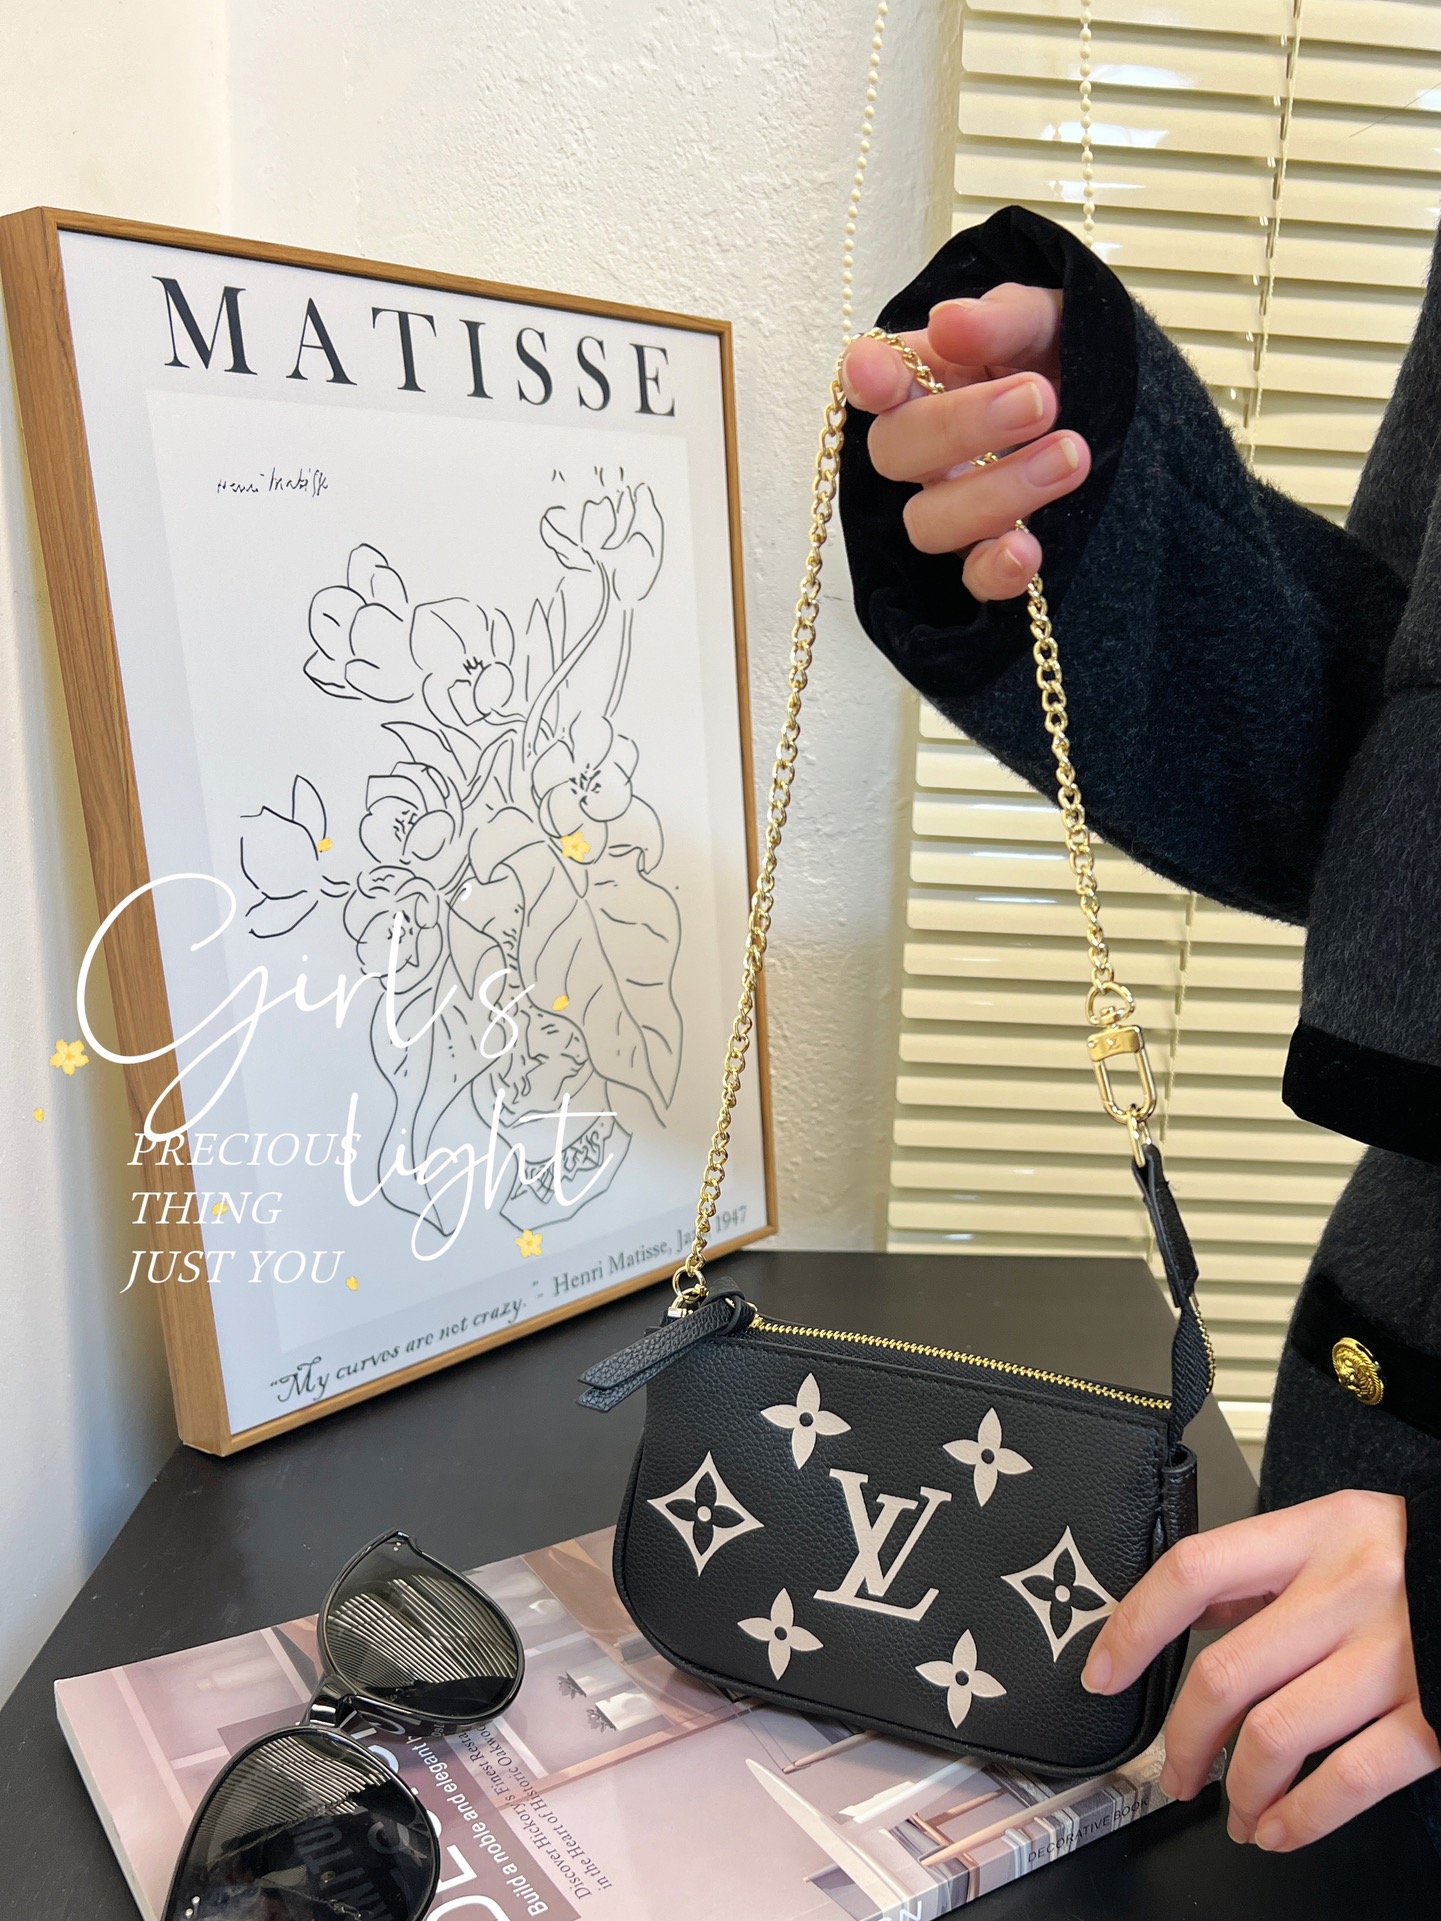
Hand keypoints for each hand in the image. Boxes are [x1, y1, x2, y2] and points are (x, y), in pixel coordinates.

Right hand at [841, 285, 1089, 601]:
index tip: (880, 378)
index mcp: (925, 379)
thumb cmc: (1066, 358)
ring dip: (993, 494)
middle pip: (894, 452)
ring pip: (928, 523)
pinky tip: (1027, 551)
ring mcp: (952, 509)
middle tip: (1040, 399)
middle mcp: (925, 451)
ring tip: (1071, 456)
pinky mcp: (989, 560)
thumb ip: (1002, 319)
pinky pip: (973, 581)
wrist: (1129, 414)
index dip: (866, 379)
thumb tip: (948, 322)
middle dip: (960, 426)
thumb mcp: (1049, 320)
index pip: (871, 377)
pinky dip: (994, 571)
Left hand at [1080, 1489, 1440, 1849]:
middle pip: (1225, 1672)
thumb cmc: (1416, 1554)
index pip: (1195, 1573)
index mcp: (1315, 1534)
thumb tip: (1184, 1613)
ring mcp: (1391, 1657)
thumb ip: (1260, 1570)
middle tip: (1175, 1770)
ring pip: (1276, 1736)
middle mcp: (1348, 1591)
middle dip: (1184, 1739)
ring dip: (1238, 1789)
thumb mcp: (1333, 1532)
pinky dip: (1301, 1818)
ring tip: (1231, 1807)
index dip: (1134, 1627)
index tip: (1104, 1671)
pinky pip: (1348, 1780)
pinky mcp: (1432, 1717)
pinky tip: (1280, 1827)